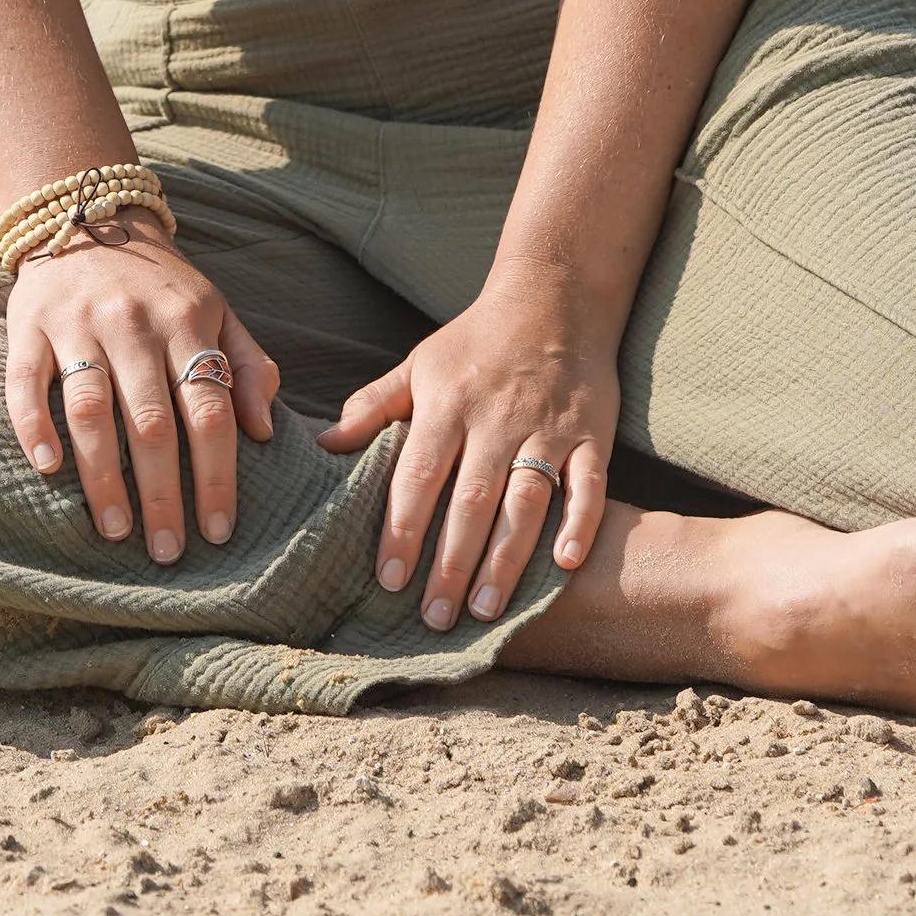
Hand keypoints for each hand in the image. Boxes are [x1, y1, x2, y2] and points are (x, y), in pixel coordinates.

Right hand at [5, 218, 278, 563]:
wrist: (89, 212)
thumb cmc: (161, 282)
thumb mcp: (218, 310)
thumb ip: (249, 365)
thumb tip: (264, 431)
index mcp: (186, 321)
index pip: (209, 409)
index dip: (217, 475)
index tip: (218, 531)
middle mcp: (133, 322)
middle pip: (151, 421)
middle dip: (162, 494)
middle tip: (166, 551)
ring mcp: (77, 322)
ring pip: (90, 409)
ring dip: (102, 477)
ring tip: (116, 530)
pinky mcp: (29, 323)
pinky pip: (26, 381)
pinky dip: (32, 426)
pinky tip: (46, 469)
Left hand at [316, 275, 616, 628]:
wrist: (554, 297)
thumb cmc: (476, 341)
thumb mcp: (420, 364)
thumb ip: (373, 406)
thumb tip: (323, 443)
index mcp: (448, 403)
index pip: (419, 475)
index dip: (403, 528)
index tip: (389, 580)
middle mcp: (496, 419)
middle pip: (471, 500)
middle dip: (451, 563)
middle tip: (434, 619)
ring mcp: (547, 428)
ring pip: (526, 502)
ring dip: (506, 559)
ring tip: (485, 611)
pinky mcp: (592, 434)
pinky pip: (589, 484)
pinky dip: (580, 522)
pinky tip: (566, 565)